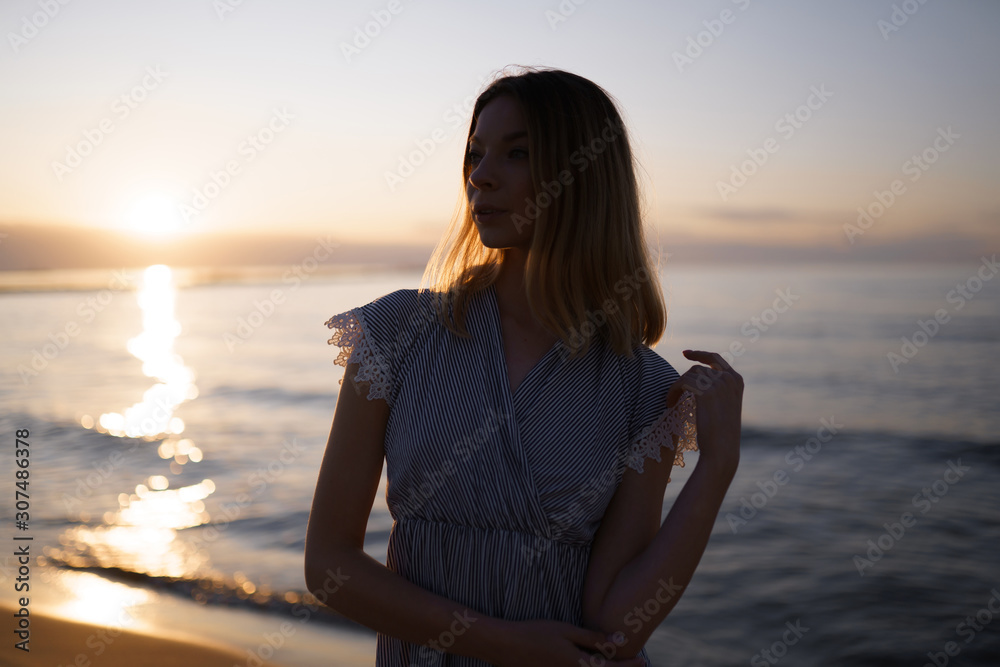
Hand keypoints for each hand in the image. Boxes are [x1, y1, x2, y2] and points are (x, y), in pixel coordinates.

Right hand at [492, 619, 645, 666]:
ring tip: (615, 664)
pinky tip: (591, 665)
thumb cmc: (536, 633)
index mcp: (579, 665)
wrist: (506, 646)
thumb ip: (594, 638)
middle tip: (636, 664)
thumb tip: (621, 639)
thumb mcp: (567, 631)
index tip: (642, 660)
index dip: (628, 666)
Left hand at [666, 349, 742, 476]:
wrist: (722, 449)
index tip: (686, 353)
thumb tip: (698, 379)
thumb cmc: (721, 433)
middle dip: (683, 378)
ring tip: (672, 401)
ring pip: (689, 375)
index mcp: (737, 380)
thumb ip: (717, 390)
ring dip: (677, 387)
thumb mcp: (724, 406)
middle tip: (673, 392)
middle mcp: (729, 378)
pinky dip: (673, 392)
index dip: (700, 354)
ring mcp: (718, 383)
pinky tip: (670, 403)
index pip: (716, 358)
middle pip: (699, 368)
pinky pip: (682, 383)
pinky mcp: (705, 391)